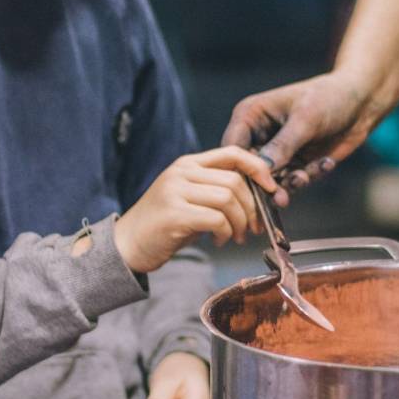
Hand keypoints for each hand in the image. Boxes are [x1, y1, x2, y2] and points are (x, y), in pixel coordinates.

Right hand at [114, 147, 276, 272]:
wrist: (127, 245)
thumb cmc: (164, 225)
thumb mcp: (191, 199)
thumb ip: (218, 190)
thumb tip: (258, 195)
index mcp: (188, 164)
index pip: (233, 152)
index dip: (258, 168)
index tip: (271, 188)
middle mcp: (181, 172)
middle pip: (235, 180)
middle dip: (253, 207)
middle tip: (254, 227)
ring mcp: (175, 190)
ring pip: (228, 199)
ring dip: (241, 222)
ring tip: (236, 236)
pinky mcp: (174, 213)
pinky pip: (217, 219)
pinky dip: (226, 232)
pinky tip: (220, 240)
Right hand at [222, 71, 383, 205]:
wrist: (360, 103)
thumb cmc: (329, 98)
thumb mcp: (305, 120)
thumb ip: (283, 146)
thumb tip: (262, 171)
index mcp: (250, 116)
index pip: (233, 148)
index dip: (240, 169)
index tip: (256, 184)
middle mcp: (258, 136)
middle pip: (248, 170)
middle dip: (266, 185)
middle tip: (281, 197)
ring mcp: (276, 153)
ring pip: (271, 182)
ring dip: (290, 183)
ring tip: (306, 175)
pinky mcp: (294, 165)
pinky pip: (293, 182)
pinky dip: (308, 177)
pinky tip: (326, 163)